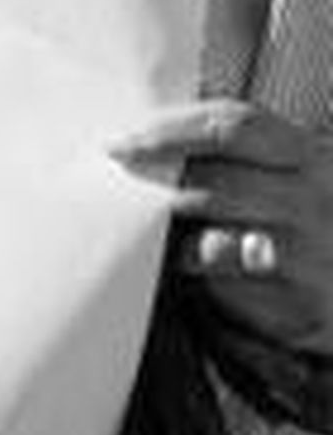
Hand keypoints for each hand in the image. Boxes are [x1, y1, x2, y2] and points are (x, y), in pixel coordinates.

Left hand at [112, 99, 332, 355]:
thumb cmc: (304, 219)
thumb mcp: (287, 170)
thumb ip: (233, 148)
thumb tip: (148, 128)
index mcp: (313, 154)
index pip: (234, 126)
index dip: (171, 130)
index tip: (122, 143)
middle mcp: (320, 200)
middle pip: (216, 184)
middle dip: (160, 189)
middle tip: (121, 193)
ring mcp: (317, 256)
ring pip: (215, 245)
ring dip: (181, 244)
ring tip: (177, 243)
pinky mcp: (306, 308)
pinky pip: (228, 291)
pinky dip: (206, 284)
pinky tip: (209, 278)